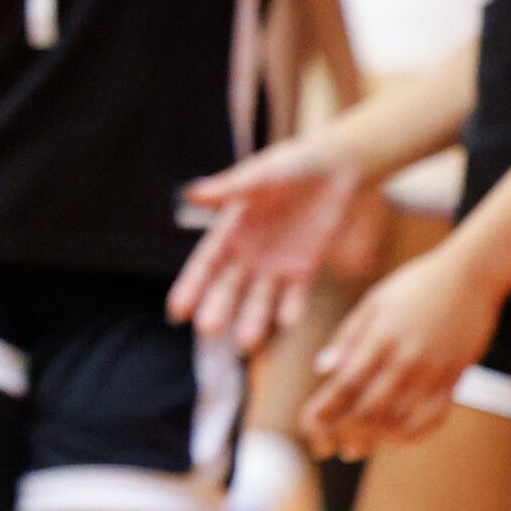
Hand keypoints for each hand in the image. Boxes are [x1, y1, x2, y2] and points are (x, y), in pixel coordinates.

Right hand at [167, 135, 367, 350]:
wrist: (334, 169)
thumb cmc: (289, 166)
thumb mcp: (257, 176)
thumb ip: (228, 189)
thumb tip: (189, 194)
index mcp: (230, 231)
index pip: (205, 265)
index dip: (190, 287)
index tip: (176, 313)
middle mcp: (248, 254)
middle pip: (228, 288)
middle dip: (217, 308)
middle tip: (207, 330)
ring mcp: (276, 265)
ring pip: (259, 300)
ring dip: (252, 320)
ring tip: (246, 344)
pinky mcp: (304, 269)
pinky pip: (295, 296)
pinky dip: (291, 310)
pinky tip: (286, 323)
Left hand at [297, 247, 504, 460]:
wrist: (469, 277)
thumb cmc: (414, 287)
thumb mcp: (373, 302)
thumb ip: (348, 338)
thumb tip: (322, 369)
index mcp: (380, 338)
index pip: (346, 384)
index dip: (325, 410)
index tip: (307, 426)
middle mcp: (407, 360)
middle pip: (370, 409)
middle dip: (343, 432)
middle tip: (324, 448)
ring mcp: (434, 373)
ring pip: (400, 419)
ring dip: (373, 440)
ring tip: (353, 450)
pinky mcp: (455, 380)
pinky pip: (434, 418)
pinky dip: (413, 435)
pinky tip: (394, 442)